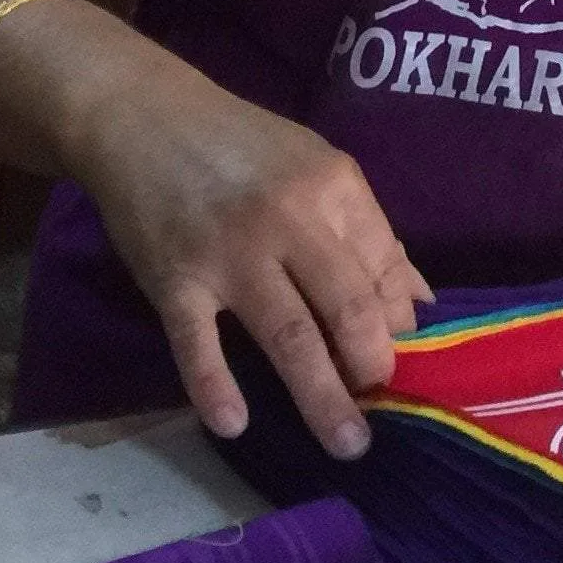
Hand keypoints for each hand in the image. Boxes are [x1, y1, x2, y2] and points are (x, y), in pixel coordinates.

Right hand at [67, 71, 429, 457]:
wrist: (142, 119)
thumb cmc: (242, 148)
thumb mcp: (318, 168)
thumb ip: (368, 234)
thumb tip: (419, 302)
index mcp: (335, 188)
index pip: (384, 267)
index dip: (399, 323)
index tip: (405, 363)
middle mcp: (289, 221)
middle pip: (348, 307)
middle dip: (373, 366)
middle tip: (385, 409)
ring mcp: (228, 254)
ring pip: (288, 335)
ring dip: (321, 396)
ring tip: (348, 443)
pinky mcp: (173, 280)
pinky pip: (198, 343)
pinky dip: (214, 386)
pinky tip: (236, 425)